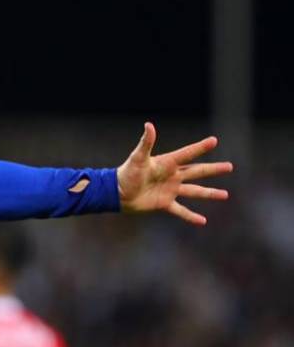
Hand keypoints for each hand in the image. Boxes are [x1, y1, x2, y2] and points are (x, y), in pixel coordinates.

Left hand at [116, 123, 230, 225]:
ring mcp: (170, 190)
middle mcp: (172, 176)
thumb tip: (149, 124)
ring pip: (194, 191)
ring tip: (225, 195)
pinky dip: (191, 216)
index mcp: (167, 163)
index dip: (200, 148)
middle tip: (230, 167)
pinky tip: (202, 221)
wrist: (116, 193)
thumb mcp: (137, 158)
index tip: (214, 141)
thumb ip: (146, 142)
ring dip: (209, 193)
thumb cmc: (126, 173)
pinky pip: (181, 210)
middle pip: (197, 172)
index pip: (188, 154)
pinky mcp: (164, 203)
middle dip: (213, 170)